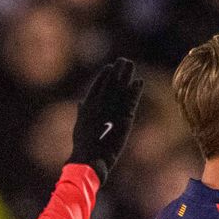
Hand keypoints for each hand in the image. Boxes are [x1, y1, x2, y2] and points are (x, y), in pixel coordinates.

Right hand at [68, 57, 143, 179]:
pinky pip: (130, 101)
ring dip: (127, 75)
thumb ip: (82, 112)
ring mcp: (111, 110)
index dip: (104, 76)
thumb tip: (81, 103)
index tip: (110, 67)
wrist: (90, 157)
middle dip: (117, 71)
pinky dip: (135, 90)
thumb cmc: (84, 145)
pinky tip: (139, 82)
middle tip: (124, 61)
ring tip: (131, 65)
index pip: (97, 86)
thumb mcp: (79, 125)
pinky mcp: (123, 118)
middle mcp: (99, 104)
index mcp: (88, 105)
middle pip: (110, 82)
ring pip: (121, 88)